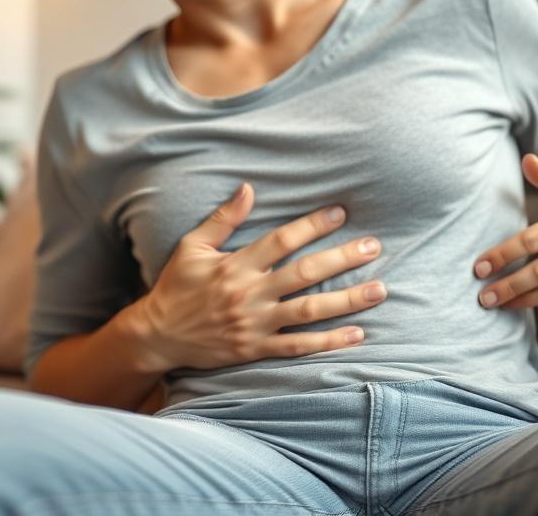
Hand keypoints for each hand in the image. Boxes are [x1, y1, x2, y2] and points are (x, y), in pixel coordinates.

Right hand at [128, 182, 387, 370]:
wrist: (157, 335)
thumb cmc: (177, 285)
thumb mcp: (193, 246)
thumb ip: (223, 218)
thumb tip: (249, 187)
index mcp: (236, 265)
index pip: (281, 241)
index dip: (312, 225)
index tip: (340, 213)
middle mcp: (249, 294)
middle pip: (304, 273)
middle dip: (342, 259)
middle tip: (373, 247)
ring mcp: (255, 324)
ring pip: (309, 311)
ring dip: (347, 300)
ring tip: (380, 289)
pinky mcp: (256, 349)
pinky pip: (298, 346)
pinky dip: (328, 341)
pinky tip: (357, 334)